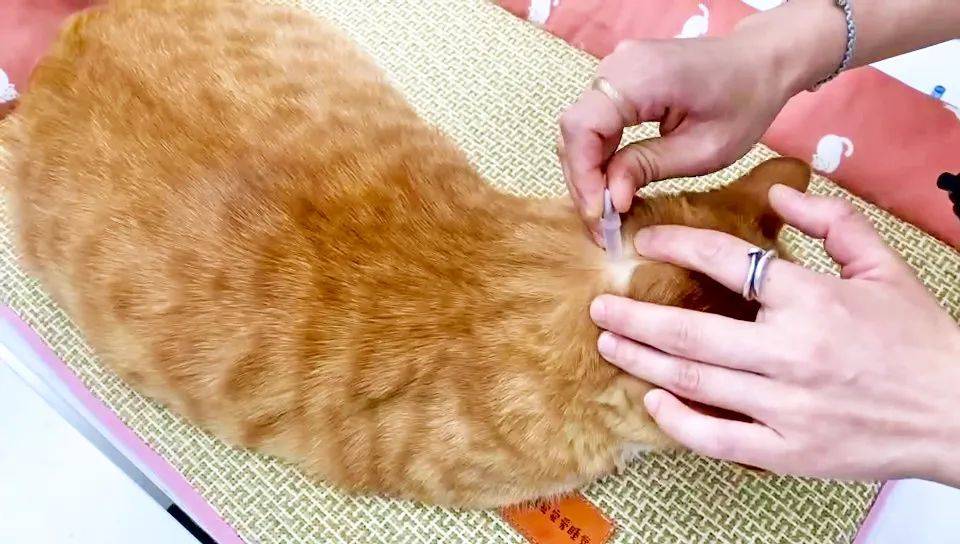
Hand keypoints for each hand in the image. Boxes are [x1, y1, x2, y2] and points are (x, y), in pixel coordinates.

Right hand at [558, 35, 795, 238]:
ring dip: (587, 170)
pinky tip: (611, 182)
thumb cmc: (745, 102)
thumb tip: (609, 199)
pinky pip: (594, 119)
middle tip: (600, 223)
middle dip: (582, 179)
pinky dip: (597, 154)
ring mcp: (615, 68)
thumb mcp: (704, 149)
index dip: (583, 175)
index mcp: (641, 76)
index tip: (599, 215)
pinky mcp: (619, 78)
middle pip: (574, 128)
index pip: (583, 127)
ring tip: (605, 209)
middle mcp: (618, 65)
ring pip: (579, 126)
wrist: (762, 61)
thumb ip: (648, 168)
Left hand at [590, 185, 959, 485]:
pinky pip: (716, 439)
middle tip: (599, 306)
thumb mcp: (884, 266)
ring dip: (640, 360)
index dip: (678, 244)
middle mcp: (791, 353)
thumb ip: (832, 223)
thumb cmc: (919, 339)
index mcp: (813, 300)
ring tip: (609, 344)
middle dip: (633, 317)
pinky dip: (677, 421)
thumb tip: (779, 196)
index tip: (646, 240)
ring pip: (693, 381)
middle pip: (690, 332)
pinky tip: (651, 400)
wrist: (957, 411)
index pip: (728, 261)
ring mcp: (786, 407)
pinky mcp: (788, 450)